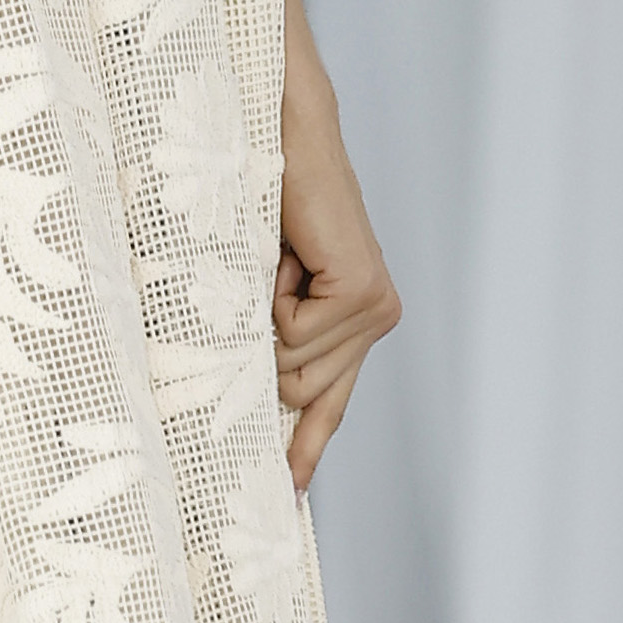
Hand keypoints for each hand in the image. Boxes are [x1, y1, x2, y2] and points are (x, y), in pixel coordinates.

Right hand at [273, 0, 397, 495]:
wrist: (273, 125)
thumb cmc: (247, 192)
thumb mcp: (250, 286)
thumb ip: (262, 339)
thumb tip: (250, 402)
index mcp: (352, 318)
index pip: (329, 403)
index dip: (306, 447)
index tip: (290, 498)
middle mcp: (374, 317)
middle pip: (300, 395)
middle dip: (261, 359)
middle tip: (262, 287)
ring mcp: (374, 308)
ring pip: (293, 372)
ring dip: (260, 320)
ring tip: (272, 259)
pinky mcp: (364, 292)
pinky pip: (294, 340)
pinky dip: (271, 302)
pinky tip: (285, 254)